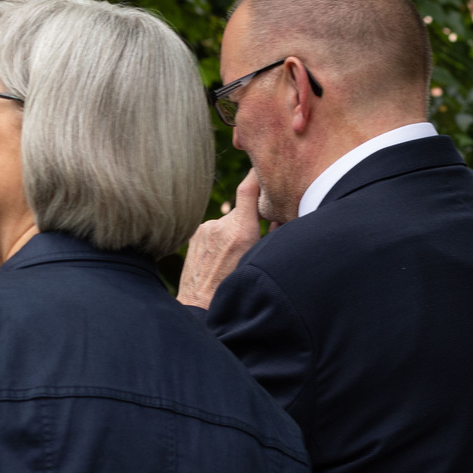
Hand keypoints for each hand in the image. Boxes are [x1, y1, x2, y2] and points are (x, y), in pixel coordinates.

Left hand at [177, 171, 264, 308]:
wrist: (199, 307)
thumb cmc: (234, 288)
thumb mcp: (259, 261)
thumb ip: (272, 235)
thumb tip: (278, 216)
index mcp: (240, 231)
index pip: (249, 189)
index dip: (257, 174)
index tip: (263, 165)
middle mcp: (220, 225)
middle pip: (242, 211)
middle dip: (249, 221)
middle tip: (252, 242)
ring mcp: (204, 229)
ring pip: (227, 222)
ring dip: (232, 232)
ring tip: (230, 258)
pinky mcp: (194, 235)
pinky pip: (213, 230)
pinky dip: (219, 239)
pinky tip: (217, 259)